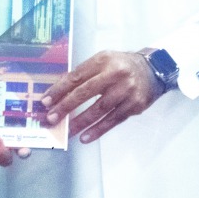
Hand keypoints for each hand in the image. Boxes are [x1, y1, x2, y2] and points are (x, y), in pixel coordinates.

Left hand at [42, 50, 164, 143]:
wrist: (153, 70)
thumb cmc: (121, 66)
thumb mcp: (103, 62)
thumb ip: (84, 74)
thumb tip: (58, 93)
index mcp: (103, 60)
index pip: (76, 76)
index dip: (59, 90)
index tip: (45, 102)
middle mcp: (115, 73)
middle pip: (85, 92)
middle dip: (65, 107)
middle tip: (51, 118)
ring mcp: (126, 90)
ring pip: (99, 109)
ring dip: (80, 122)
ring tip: (66, 132)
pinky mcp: (134, 105)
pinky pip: (113, 120)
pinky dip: (98, 130)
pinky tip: (85, 137)